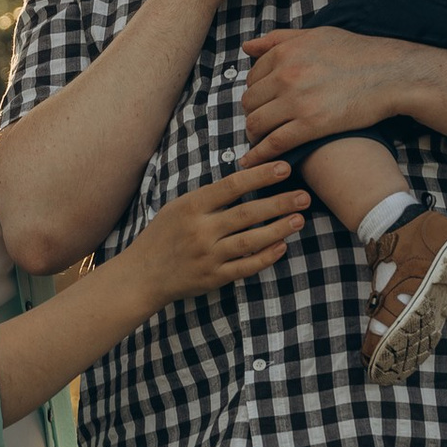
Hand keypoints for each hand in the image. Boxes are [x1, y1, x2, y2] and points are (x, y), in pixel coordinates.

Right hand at [122, 157, 311, 303]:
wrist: (141, 275)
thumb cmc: (163, 236)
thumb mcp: (178, 208)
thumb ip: (209, 198)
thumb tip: (246, 180)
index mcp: (191, 207)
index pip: (232, 186)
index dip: (260, 176)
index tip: (284, 168)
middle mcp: (201, 231)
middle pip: (247, 213)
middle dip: (279, 203)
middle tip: (304, 196)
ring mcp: (208, 256)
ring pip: (251, 241)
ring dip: (278, 229)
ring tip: (299, 219)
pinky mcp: (213, 277)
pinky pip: (246, 267)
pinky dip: (266, 257)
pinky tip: (282, 247)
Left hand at [242, 25, 424, 160]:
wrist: (391, 74)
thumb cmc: (358, 53)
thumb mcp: (317, 35)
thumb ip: (279, 38)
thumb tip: (247, 47)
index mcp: (285, 52)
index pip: (252, 77)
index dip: (256, 92)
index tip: (264, 102)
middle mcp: (286, 74)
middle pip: (250, 101)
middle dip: (254, 113)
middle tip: (264, 122)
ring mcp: (297, 100)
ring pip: (257, 123)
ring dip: (255, 134)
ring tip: (262, 140)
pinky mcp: (311, 125)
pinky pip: (274, 143)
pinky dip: (260, 154)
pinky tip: (255, 161)